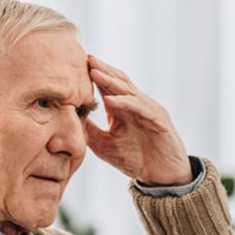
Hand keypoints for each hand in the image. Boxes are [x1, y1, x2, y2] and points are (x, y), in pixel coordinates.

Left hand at [85, 55, 191, 185]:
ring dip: (110, 81)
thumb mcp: (106, 146)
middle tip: (86, 58)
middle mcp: (137, 105)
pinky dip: (124, 103)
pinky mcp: (159, 121)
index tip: (76, 65)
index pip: (108, 87)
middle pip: (119, 81)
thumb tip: (71, 120)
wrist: (163, 176)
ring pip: (128, 91)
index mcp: (125, 109)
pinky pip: (140, 108)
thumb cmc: (137, 160)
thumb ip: (91, 131)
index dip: (95, 75)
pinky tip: (109, 100)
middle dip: (102, 69)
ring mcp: (149, 110)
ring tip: (94, 72)